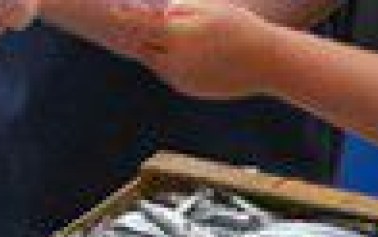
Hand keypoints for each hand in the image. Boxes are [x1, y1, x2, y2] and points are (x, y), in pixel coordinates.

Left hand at [110, 0, 277, 99]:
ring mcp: (181, 78)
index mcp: (178, 35)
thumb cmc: (240, 27)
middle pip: (142, 44)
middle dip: (136, 32)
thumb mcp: (209, 9)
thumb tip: (156, 12)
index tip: (109, 7)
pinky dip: (168, 61)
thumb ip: (178, 8)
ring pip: (155, 61)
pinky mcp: (189, 89)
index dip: (123, 15)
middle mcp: (175, 61)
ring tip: (159, 34)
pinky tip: (180, 52)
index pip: (139, 24)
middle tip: (126, 18)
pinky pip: (170, 73)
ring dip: (152, 47)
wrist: (267, 63)